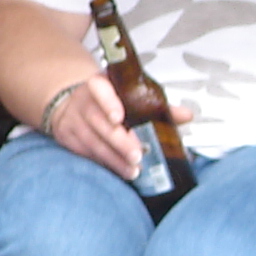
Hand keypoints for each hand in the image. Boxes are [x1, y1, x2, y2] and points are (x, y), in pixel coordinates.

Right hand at [45, 73, 194, 184]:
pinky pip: (87, 153)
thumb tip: (187, 115)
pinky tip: (120, 171)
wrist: (72, 103)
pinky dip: (105, 164)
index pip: (99, 89)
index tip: (119, 118)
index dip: (109, 103)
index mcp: (100, 84)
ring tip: (133, 170)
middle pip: (99, 122)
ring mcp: (73, 120)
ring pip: (93, 141)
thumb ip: (157, 104)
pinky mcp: (68, 138)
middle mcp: (83, 101)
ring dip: (114, 158)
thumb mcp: (128, 94)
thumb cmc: (110, 99)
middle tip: (138, 155)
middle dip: (120, 141)